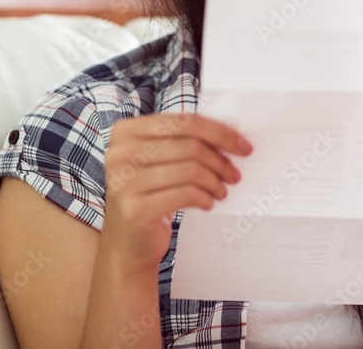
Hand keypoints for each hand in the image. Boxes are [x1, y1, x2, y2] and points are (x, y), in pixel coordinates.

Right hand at [100, 113, 251, 271]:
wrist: (127, 241)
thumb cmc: (149, 194)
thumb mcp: (158, 161)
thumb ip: (182, 141)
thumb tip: (231, 134)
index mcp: (125, 131)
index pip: (182, 121)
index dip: (218, 132)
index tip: (242, 145)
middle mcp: (120, 153)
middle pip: (189, 145)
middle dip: (220, 160)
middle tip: (234, 174)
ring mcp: (124, 182)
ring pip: (191, 170)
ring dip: (214, 182)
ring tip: (221, 191)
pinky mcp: (135, 209)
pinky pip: (186, 195)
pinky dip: (204, 198)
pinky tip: (208, 203)